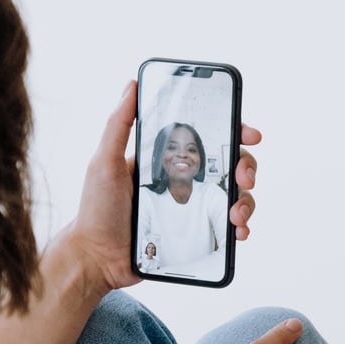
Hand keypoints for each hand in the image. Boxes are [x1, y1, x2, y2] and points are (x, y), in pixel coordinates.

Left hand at [65, 81, 262, 295]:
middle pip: (229, 165)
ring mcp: (191, 208)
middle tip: (245, 177)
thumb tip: (132, 84)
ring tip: (236, 214)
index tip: (247, 134)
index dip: (232, 131)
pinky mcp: (194, 233)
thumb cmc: (96, 210)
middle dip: (246, 166)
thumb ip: (118, 124)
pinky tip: (238, 232)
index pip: (206, 137)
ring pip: (234, 196)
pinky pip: (225, 227)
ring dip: (246, 200)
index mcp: (167, 159)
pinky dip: (240, 227)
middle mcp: (183, 180)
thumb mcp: (104, 162)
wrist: (97, 259)